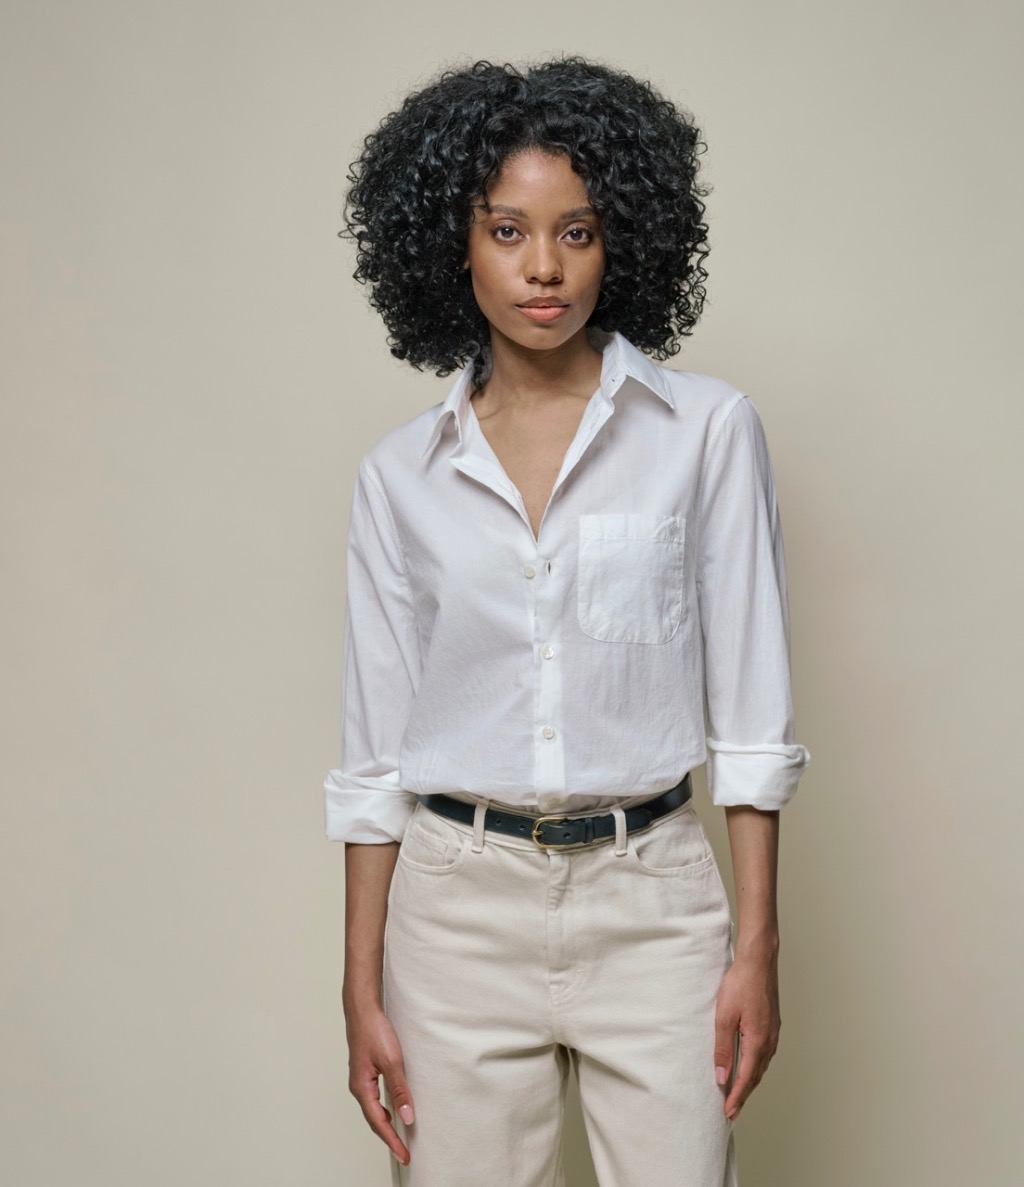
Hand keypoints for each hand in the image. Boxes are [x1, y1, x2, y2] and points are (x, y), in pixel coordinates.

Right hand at [346, 1002, 414, 1165]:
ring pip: (374, 1109)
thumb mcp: (391, 1061)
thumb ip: (400, 1089)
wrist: (362, 1008)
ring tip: (400, 1136)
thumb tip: (406, 1117)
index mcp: (362, 1088)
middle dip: (389, 1137)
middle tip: (405, 1152)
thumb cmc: (374, 1030)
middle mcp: (359, 1087)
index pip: (379, 1123)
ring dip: (386, 1124)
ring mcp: (361, 1079)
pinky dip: (384, 1109)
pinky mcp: (366, 1071)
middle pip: (374, 1120)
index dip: (392, 1141)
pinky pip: (375, 1097)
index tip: (404, 1155)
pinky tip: (393, 1108)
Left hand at [713, 949, 780, 1120]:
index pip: (746, 1078)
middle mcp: (770, 1041)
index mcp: (758, 1042)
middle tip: (731, 1111)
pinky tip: (749, 1066)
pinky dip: (755, 1067)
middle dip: (743, 1094)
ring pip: (762, 1066)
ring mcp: (773, 1033)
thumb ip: (723, 1048)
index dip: (736, 1097)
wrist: (759, 961)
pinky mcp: (772, 1025)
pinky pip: (765, 1054)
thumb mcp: (724, 1016)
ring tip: (738, 1093)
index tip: (728, 1112)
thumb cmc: (740, 984)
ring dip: (750, 1082)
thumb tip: (722, 1076)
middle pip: (756, 1076)